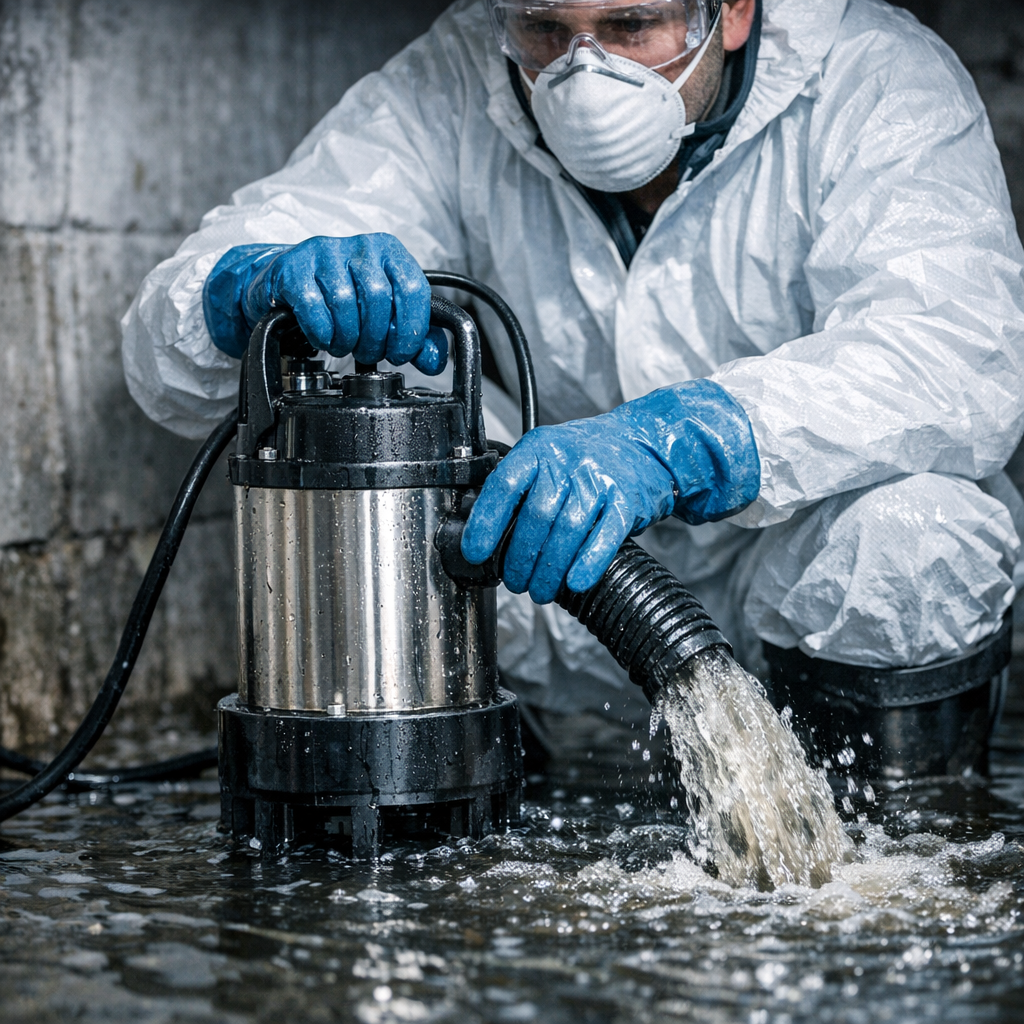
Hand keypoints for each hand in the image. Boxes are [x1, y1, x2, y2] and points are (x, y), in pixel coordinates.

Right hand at [202, 233, 446, 372]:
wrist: (289, 285)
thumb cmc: (344, 298)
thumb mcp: (385, 314)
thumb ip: (415, 337)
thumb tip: (434, 361)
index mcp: (390, 252)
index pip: (413, 289)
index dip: (410, 329)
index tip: (400, 352)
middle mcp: (360, 246)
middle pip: (378, 298)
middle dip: (374, 339)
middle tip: (367, 353)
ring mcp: (324, 252)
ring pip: (345, 304)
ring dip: (347, 339)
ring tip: (344, 346)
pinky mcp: (294, 269)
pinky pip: (314, 308)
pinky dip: (322, 334)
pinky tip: (323, 338)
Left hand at [460, 380, 760, 603]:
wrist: (643, 443)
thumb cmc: (586, 456)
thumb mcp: (547, 456)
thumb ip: (521, 486)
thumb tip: (484, 533)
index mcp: (539, 449)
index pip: (504, 485)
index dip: (486, 523)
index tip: (476, 553)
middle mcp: (568, 460)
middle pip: (537, 516)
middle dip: (520, 559)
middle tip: (515, 581)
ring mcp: (599, 479)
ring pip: (568, 530)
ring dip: (549, 569)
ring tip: (540, 590)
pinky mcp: (626, 500)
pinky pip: (605, 536)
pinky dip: (589, 563)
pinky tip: (575, 583)